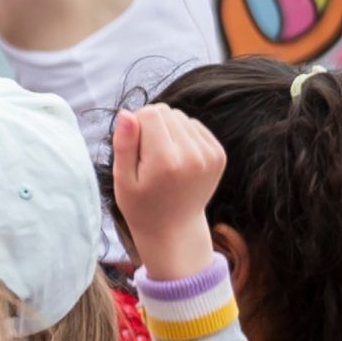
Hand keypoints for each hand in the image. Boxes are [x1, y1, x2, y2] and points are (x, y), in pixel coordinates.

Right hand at [111, 102, 225, 281]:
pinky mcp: (219, 155)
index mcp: (166, 161)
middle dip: (152, 126)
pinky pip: (195, 126)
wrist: (174, 228)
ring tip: (163, 157)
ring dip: (169, 130)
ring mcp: (210, 155)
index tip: (134, 148)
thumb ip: (123, 144)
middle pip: (167, 112)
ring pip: (181, 117)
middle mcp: (192, 156)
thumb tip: (127, 113)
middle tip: (148, 156)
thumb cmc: (141, 205)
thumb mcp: (122, 179)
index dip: (136, 124)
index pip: (150, 113)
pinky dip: (183, 135)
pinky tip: (177, 157)